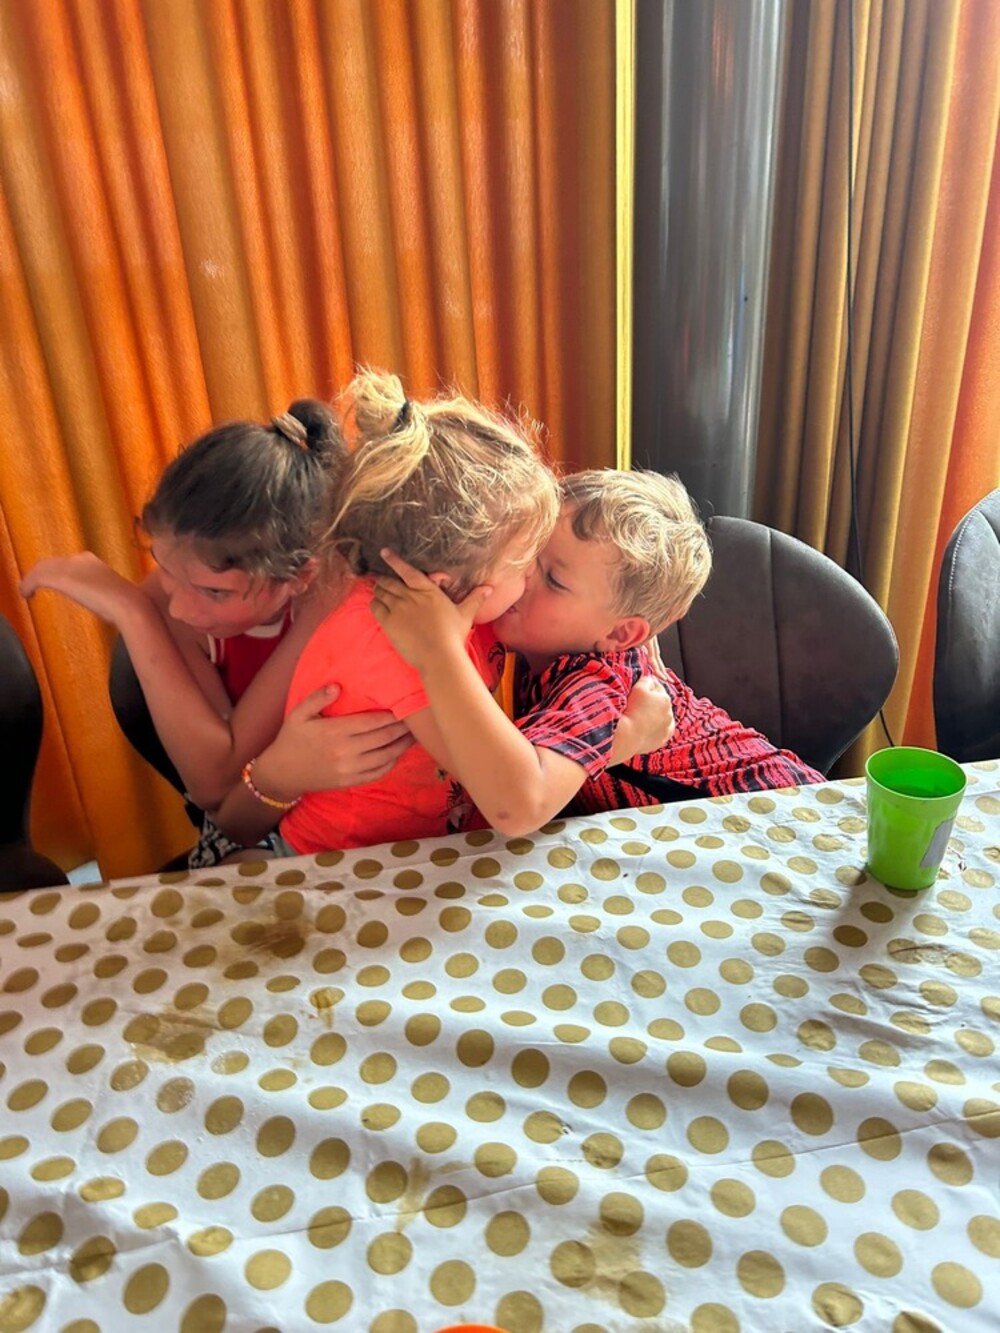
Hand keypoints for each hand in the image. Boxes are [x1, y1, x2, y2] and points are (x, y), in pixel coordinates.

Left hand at [20, 552, 145, 626]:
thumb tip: (104, 604)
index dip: (56, 572)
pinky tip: (26, 595)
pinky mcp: (60, 577)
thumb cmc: (127, 604)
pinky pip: (35, 578)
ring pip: (41, 568)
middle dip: (41, 574)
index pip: (66, 562)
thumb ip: (101, 592)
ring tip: (27, 592)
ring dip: (31, 579)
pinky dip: (27, 585)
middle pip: (51, 563)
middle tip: (34, 586)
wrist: (128, 603)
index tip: (54, 582)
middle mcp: (79, 559)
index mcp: (92, 561)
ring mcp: (70, 566)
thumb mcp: (112, 593)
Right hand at [256, 684, 413, 795]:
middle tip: (417, 718)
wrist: (282, 773)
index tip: (404, 706)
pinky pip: (378, 773)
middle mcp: (344, 752)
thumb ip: (318, 698)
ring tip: (416, 734)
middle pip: (383, 738)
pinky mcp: (350, 782)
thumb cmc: (292, 739)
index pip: (371, 722)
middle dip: (402, 728)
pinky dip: (392, 762)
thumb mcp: (298, 714)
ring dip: (403, 745)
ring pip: (385, 756)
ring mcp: (349, 770)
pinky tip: (399, 752)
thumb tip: (338, 686)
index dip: (391, 715)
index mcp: (334, 732)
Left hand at [370, 549, 491, 670]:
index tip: (384, 552)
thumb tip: (489, 588)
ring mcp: (398, 608)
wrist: (439, 655)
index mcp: (428, 590)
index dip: (394, 560)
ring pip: (380, 592)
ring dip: (378, 590)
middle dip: (383, 580)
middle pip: (389, 581)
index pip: (408, 570)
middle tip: (380, 580)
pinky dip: (374, 603)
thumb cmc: (453, 635)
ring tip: (377, 591)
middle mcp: (410, 595)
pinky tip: (376, 604)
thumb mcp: (465, 615)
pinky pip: (375, 606)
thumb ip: (474, 599)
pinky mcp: (388, 622)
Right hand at [609, 675, 674, 763]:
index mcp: (665, 699)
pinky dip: (656, 729)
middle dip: (652, 702)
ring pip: (662, 717)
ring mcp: (667, 728)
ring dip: (654, 716)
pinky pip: (660, 731)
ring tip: (640, 717)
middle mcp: (670, 713)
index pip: (657, 688)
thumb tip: (651, 679)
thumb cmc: (631, 710)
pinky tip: (647, 728)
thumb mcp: (638, 688)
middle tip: (636, 705)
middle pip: (660, 703)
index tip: (637, 692)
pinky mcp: (663, 740)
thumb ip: (647, 680)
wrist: (626, 736)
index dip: (646, 688)